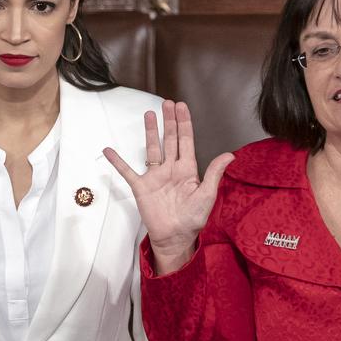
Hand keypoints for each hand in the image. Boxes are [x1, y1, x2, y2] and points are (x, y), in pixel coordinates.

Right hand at [102, 100, 233, 273]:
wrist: (175, 237)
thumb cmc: (192, 219)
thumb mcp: (207, 195)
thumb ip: (215, 173)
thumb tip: (230, 155)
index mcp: (187, 170)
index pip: (186, 141)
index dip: (184, 123)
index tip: (181, 107)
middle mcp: (171, 169)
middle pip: (169, 139)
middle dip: (168, 121)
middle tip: (166, 103)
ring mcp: (155, 177)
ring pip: (152, 149)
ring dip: (150, 132)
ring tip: (149, 115)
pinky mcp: (141, 187)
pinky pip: (127, 171)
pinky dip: (118, 161)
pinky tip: (109, 151)